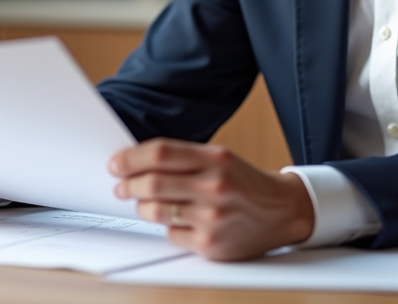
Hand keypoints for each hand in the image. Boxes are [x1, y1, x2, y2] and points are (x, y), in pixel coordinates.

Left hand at [109, 138, 314, 260]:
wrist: (281, 211)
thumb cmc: (243, 183)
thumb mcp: (219, 158)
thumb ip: (182, 158)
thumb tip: (135, 162)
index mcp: (215, 159)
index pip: (160, 153)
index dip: (130, 158)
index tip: (115, 163)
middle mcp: (214, 186)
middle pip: (152, 183)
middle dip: (128, 185)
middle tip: (121, 186)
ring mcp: (212, 217)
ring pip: (155, 211)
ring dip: (141, 206)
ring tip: (144, 202)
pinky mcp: (211, 244)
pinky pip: (171, 234)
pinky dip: (168, 227)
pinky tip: (177, 220)